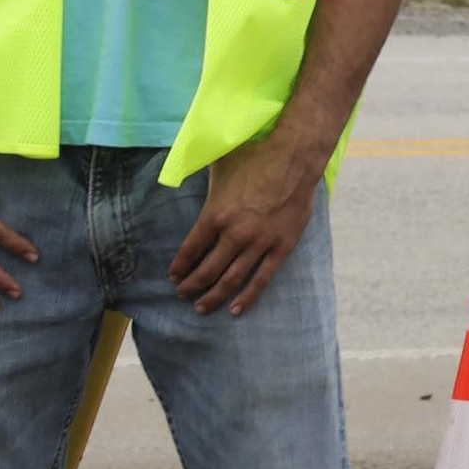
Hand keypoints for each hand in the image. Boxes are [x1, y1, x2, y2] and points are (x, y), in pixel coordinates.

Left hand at [170, 138, 323, 317]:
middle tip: (182, 294)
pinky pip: (262, 279)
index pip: (191, 248)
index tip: (173, 276)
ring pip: (232, 279)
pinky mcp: (282, 248)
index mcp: (215, 214)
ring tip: (200, 307)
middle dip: (192, 285)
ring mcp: (260, 243)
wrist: (295, 158)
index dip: (180, 266)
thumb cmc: (253, 158)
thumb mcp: (216, 167)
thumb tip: (175, 173)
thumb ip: (196, 176)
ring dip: (213, 296)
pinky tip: (235, 310)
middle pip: (208, 269)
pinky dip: (248, 297)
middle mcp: (235, 234)